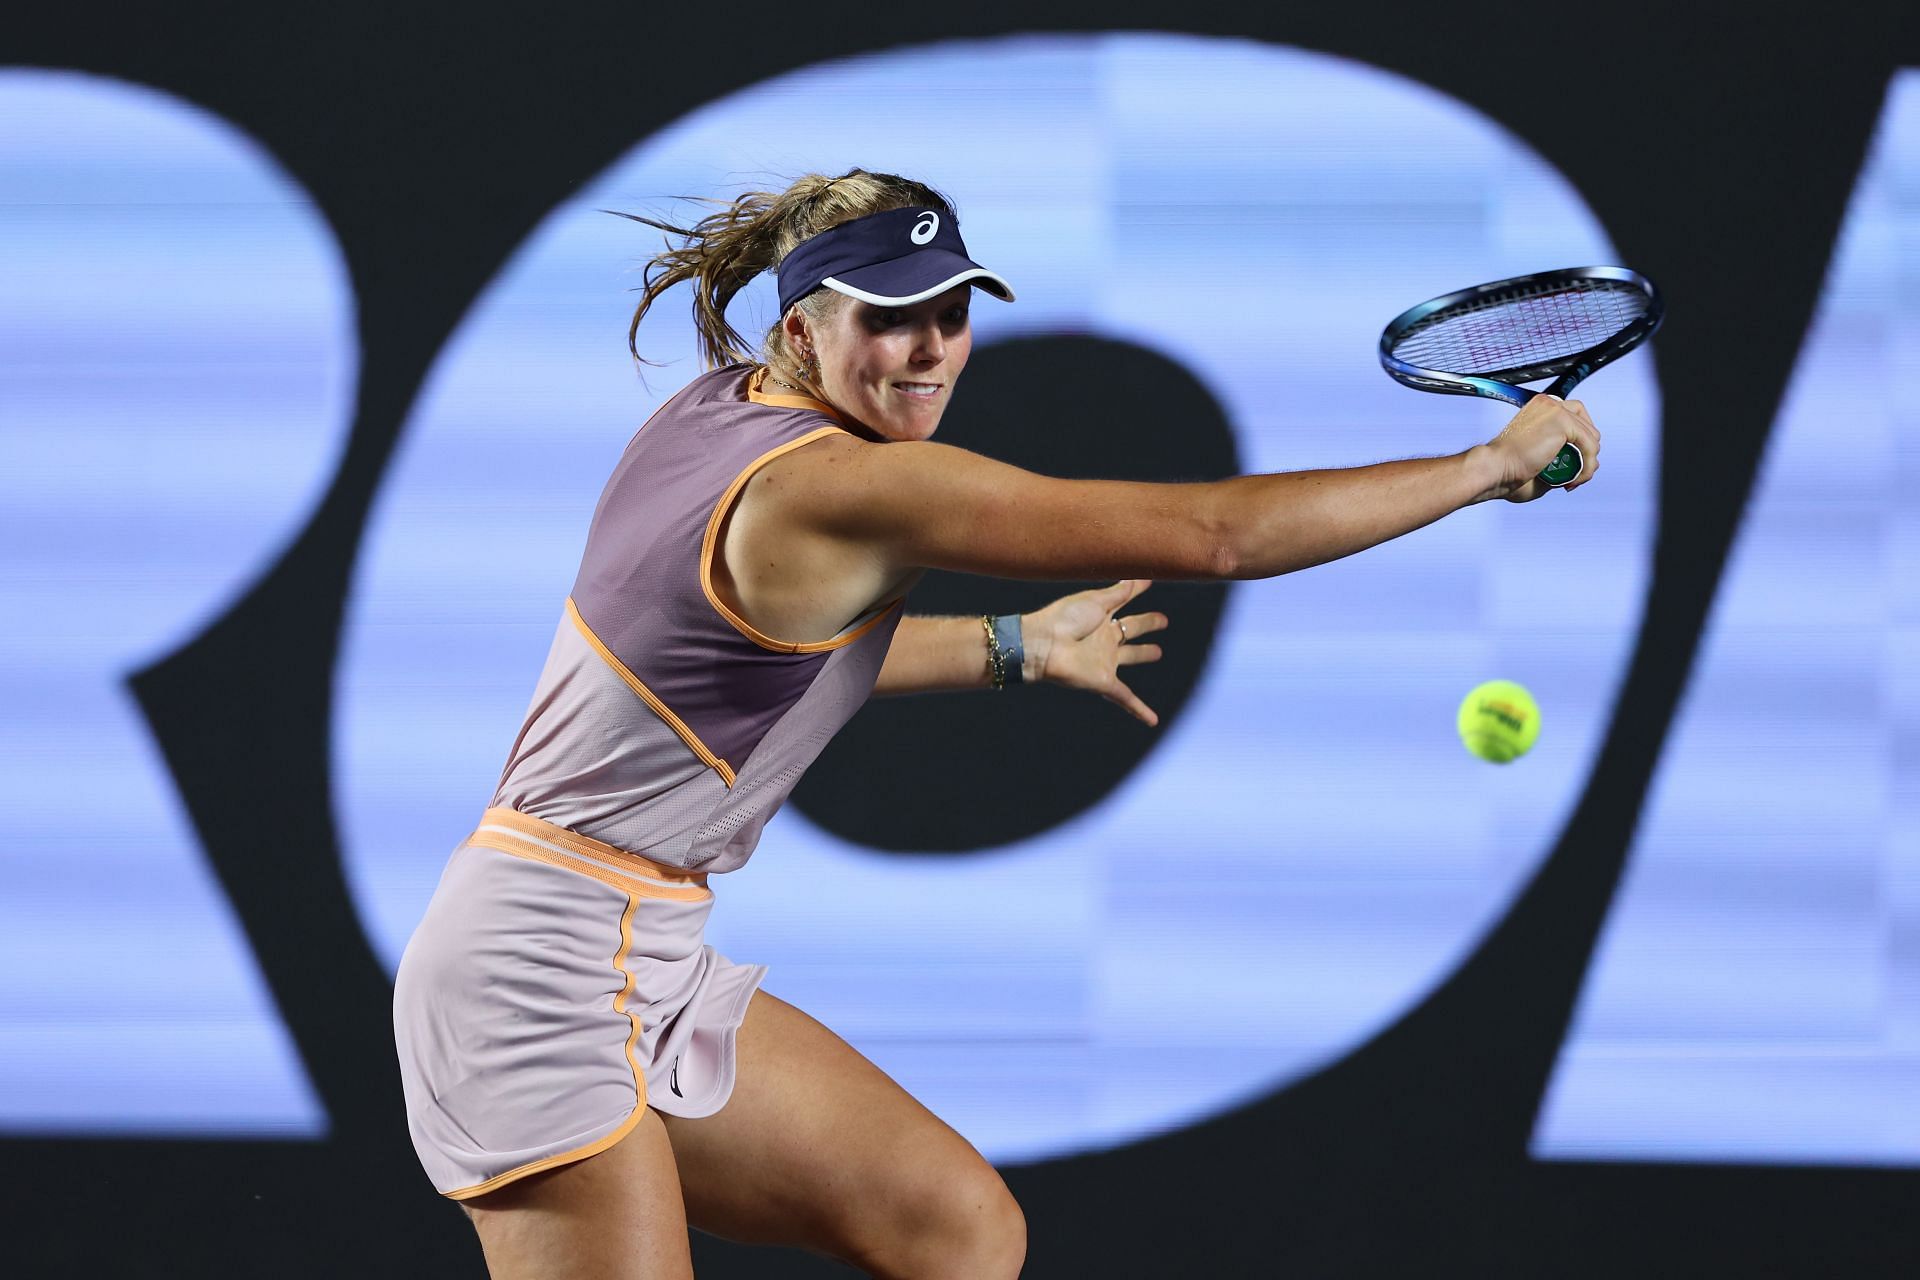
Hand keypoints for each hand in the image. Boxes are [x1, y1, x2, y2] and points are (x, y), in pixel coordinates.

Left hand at [1023, 579, 1166, 725]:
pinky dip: (1139, 710)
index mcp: (1100, 617)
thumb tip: (1139, 578)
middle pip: (1130, 629)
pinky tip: (1152, 720)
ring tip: (1158, 652)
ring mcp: (1105, 660)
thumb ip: (1118, 593)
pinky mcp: (1104, 681)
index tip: (1148, 584)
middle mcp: (1103, 638)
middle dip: (1146, 625)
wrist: (1044, 645)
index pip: (1123, 603)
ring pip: (1130, 657)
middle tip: (1163, 621)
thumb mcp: (1094, 601)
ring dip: (1143, 654)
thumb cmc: (1063, 619)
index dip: (1136, 594)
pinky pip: (1126, 698)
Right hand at [1481, 395, 1601, 502]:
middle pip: (1587, 424)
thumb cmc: (1507, 472)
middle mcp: (1548, 403)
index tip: (1572, 463)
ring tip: (1572, 480)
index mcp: (1540, 407)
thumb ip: (1561, 457)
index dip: (1579, 440)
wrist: (1494, 469)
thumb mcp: (1539, 458)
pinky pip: (1590, 446)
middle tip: (1576, 474)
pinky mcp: (1563, 421)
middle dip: (1587, 450)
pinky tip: (1575, 480)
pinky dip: (1588, 466)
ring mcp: (1556, 409)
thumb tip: (1589, 464)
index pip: (1574, 417)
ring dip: (1588, 463)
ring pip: (1592, 437)